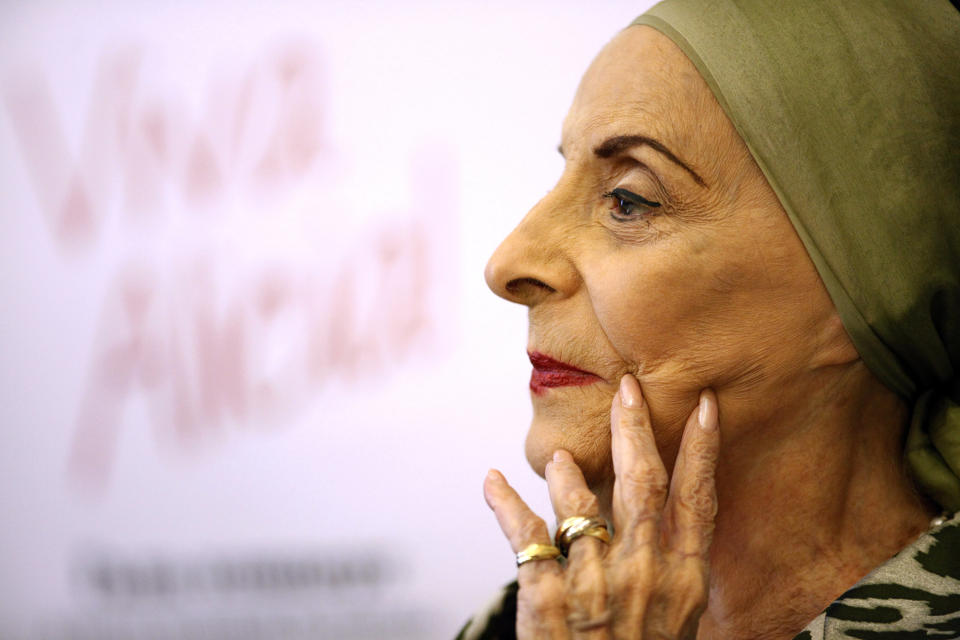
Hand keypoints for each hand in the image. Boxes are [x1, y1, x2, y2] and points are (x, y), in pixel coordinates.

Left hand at [484, 374, 719, 638]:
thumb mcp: (675, 621)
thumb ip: (671, 570)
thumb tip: (672, 523)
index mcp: (681, 581)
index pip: (698, 501)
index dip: (702, 450)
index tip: (705, 405)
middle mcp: (642, 574)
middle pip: (641, 484)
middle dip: (635, 430)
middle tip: (628, 387)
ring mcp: (595, 583)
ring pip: (580, 503)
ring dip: (566, 471)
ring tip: (555, 452)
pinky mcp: (548, 598)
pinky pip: (524, 537)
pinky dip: (504, 504)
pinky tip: (490, 478)